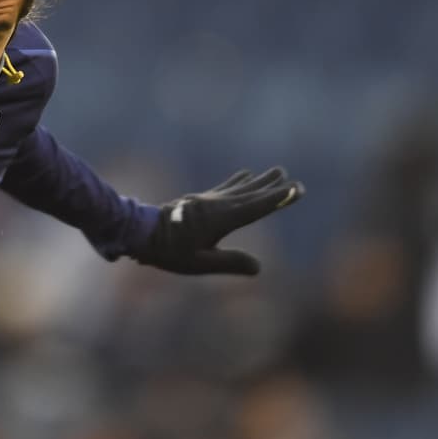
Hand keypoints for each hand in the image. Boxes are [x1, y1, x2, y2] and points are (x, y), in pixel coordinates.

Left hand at [137, 166, 304, 274]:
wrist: (140, 232)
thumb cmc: (169, 252)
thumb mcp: (200, 263)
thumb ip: (229, 262)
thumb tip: (259, 267)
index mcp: (221, 219)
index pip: (256, 207)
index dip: (278, 198)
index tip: (297, 188)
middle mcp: (216, 205)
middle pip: (251, 194)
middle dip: (272, 186)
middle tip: (291, 175)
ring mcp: (207, 200)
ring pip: (239, 188)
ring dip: (258, 181)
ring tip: (276, 171)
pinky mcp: (199, 200)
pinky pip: (225, 188)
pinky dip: (238, 181)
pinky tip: (245, 175)